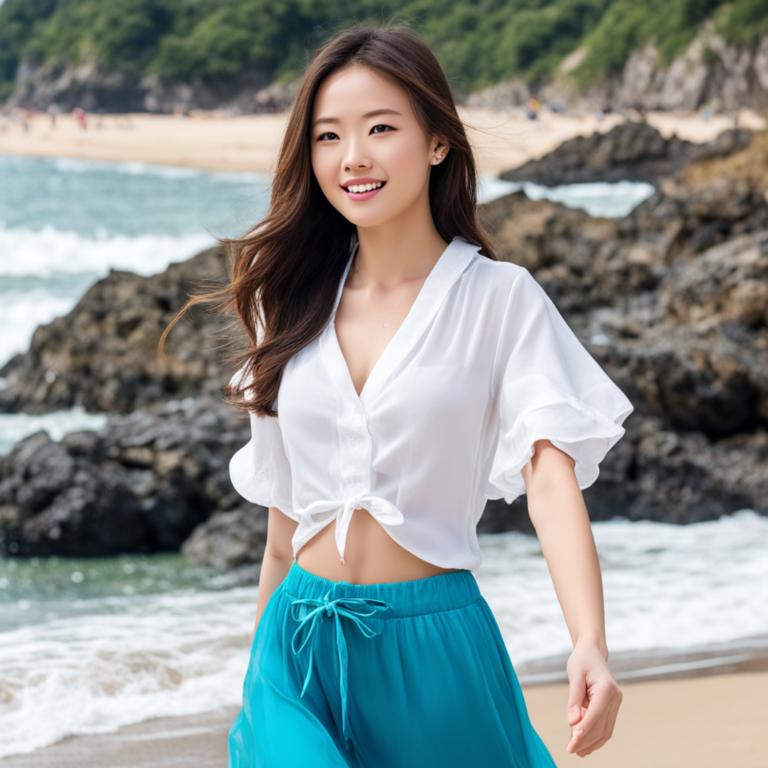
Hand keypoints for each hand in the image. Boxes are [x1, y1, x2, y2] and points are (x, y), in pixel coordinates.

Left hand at [565, 642, 621, 756]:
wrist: (593, 652)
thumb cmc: (582, 661)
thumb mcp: (574, 675)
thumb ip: (574, 699)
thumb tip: (572, 723)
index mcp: (607, 689)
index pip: (595, 714)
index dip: (583, 730)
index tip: (572, 743)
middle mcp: (615, 698)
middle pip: (601, 726)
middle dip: (586, 740)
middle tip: (571, 750)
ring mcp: (616, 703)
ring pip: (605, 730)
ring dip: (592, 742)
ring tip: (577, 751)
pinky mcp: (613, 707)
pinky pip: (606, 726)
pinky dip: (596, 737)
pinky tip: (585, 744)